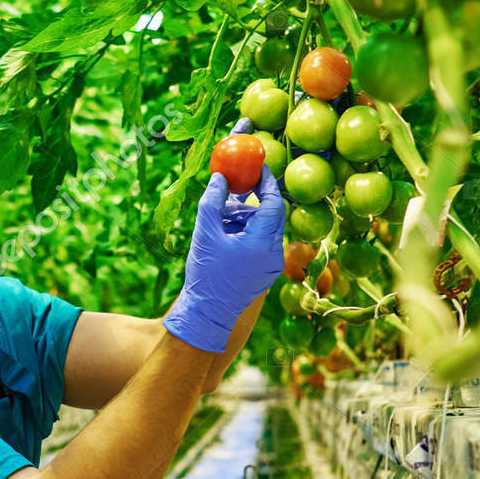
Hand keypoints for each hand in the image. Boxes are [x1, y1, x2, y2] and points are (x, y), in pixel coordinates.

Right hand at [164, 119, 286, 352]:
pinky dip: (242, 233)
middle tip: (241, 180)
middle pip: (270, 214)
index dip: (266, 181)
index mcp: (264, 242)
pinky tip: (221, 233)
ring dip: (243, 217)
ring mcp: (270, 265)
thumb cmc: (206, 275)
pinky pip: (258, 243)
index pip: (273, 202)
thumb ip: (213, 201)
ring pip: (262, 229)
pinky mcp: (263, 272)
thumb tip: (221, 176)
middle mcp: (274, 253)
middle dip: (253, 197)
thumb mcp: (205, 233)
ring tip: (218, 217)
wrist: (206, 314)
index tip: (257, 163)